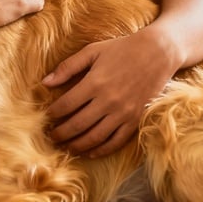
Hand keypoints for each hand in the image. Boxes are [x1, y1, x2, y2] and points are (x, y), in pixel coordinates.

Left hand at [42, 28, 179, 157]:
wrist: (157, 53)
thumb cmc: (122, 48)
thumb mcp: (92, 51)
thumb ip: (68, 67)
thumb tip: (44, 82)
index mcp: (94, 83)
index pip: (65, 105)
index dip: (52, 114)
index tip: (47, 117)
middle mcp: (108, 101)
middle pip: (77, 125)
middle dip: (60, 134)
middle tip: (51, 137)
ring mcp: (123, 113)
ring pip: (95, 137)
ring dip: (77, 145)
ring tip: (67, 147)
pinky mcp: (136, 120)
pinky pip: (116, 142)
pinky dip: (101, 150)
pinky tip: (90, 152)